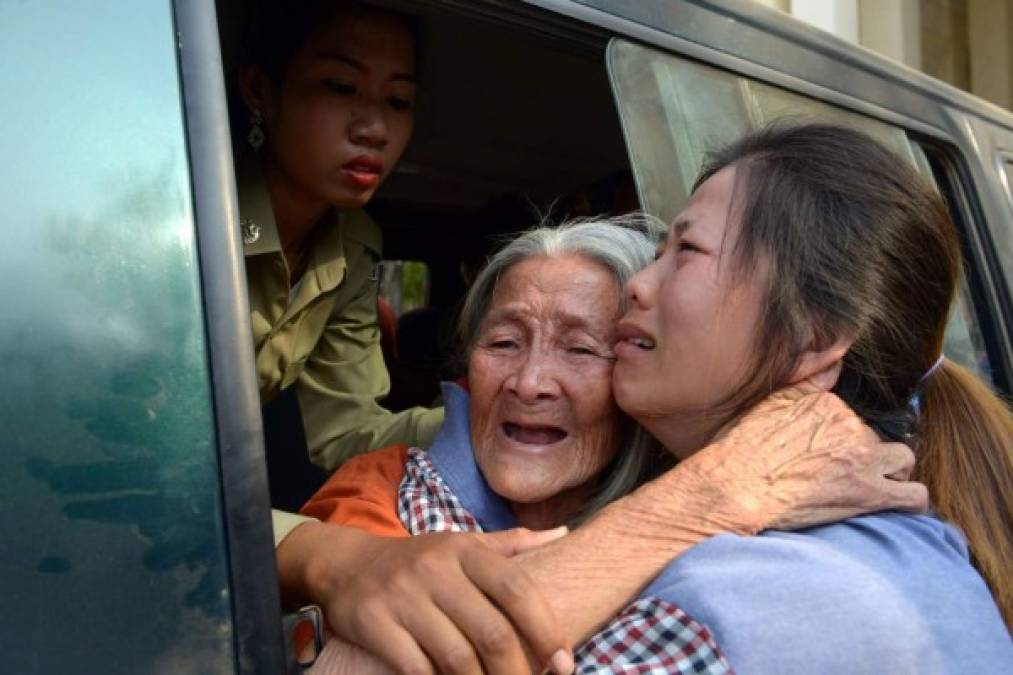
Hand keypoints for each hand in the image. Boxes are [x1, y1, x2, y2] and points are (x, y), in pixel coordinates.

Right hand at [281, 522, 574, 674]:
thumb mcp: (461, 543)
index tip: (564, 662)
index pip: (517, 588)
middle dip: (518, 672)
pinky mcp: (373, 623)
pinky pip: (416, 668)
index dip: (546, 628)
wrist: (345, 564)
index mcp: (464, 551)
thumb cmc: (418, 560)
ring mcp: (403, 597)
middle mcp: (436, 570)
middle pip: (492, 633)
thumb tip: (564, 536)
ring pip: (457, 658)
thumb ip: (511, 545)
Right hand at [675, 379, 927, 534]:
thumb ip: (806, 383)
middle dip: (867, 456)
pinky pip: (914, 497)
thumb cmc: (740, 450)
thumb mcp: (768, 405)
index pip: (853, 418)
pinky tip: (894, 505)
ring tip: (869, 488)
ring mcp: (864, 459)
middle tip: (842, 476)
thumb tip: (834, 360)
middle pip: (877, 439)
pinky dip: (909, 502)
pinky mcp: (870, 494)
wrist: (733, 488)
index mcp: (828, 404)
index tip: (826, 455)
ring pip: (903, 461)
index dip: (843, 439)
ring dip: (892, 474)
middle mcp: (851, 427)